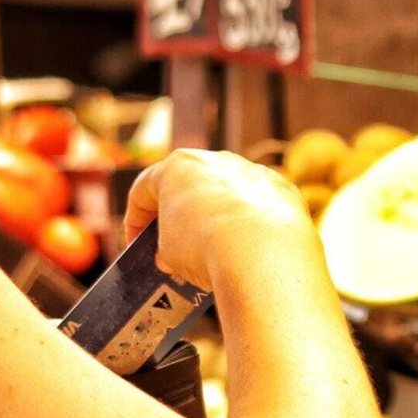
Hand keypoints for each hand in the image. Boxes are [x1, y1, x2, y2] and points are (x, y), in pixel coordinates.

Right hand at [124, 149, 312, 289]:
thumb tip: (177, 255)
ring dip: (217, 221)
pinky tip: (247, 253)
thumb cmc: (205, 249)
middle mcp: (216, 161)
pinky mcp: (282, 191)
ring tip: (213, 255)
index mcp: (176, 167)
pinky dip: (251, 228)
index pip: (144, 191)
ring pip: (227, 196)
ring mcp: (252, 173)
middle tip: (174, 250)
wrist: (261, 255)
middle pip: (188, 189)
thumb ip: (167, 247)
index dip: (135, 221)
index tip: (137, 246)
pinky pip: (259, 209)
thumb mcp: (168, 254)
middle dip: (179, 219)